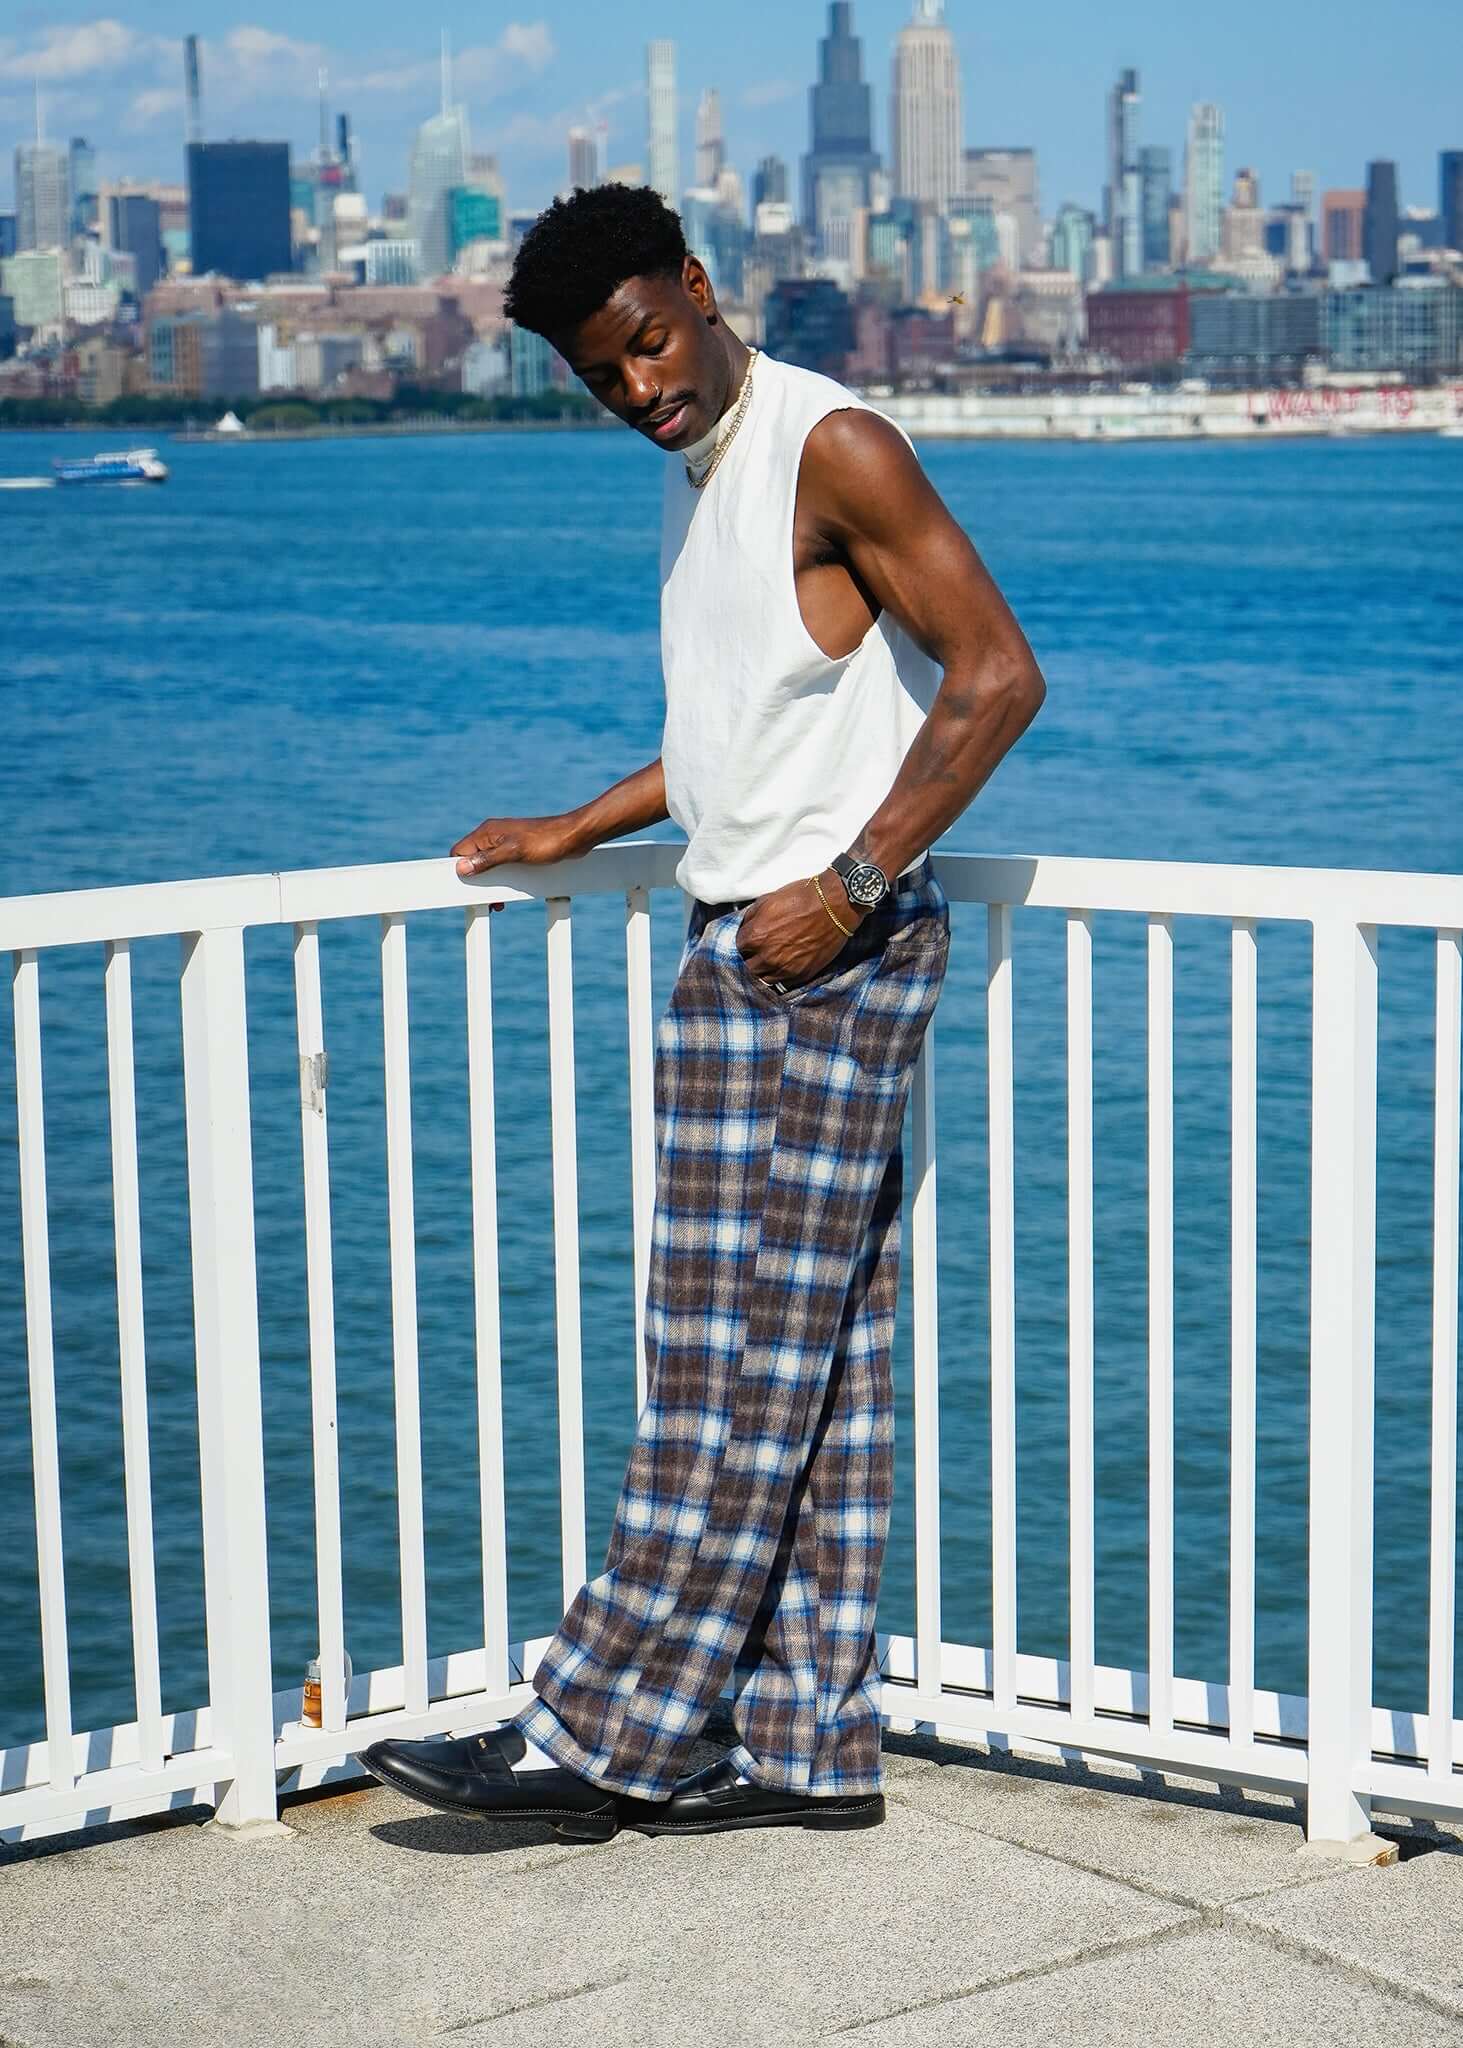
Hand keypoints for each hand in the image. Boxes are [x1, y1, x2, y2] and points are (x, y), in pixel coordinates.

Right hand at [450, 814, 578, 899]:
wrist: (575, 836)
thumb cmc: (546, 840)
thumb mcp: (513, 853)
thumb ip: (486, 860)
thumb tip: (461, 868)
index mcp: (488, 832)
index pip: (460, 851)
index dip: (459, 870)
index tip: (464, 887)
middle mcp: (494, 836)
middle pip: (473, 861)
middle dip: (475, 881)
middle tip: (484, 901)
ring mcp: (506, 844)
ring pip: (488, 866)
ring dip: (490, 884)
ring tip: (496, 903)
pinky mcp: (518, 851)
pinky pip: (503, 868)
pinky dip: (503, 881)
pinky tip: (509, 893)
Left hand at [736, 873, 861, 987]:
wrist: (834, 905)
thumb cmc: (802, 898)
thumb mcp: (768, 899)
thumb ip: (751, 917)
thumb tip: (744, 928)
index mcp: (756, 936)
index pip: (736, 948)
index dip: (742, 944)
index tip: (747, 942)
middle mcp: (767, 956)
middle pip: (747, 968)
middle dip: (749, 960)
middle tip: (756, 953)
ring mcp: (785, 968)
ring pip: (763, 979)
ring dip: (763, 971)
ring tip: (769, 962)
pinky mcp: (802, 974)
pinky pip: (783, 983)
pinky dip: (780, 976)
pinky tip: (783, 966)